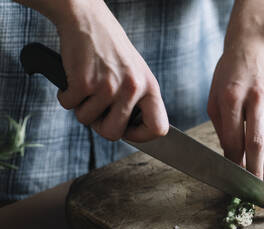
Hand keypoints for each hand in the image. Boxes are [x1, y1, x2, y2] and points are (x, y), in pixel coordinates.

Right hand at [54, 0, 167, 141]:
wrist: (88, 20)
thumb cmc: (111, 50)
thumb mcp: (136, 74)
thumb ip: (138, 102)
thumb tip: (131, 133)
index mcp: (150, 88)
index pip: (158, 128)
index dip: (142, 136)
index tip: (127, 130)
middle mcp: (133, 89)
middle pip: (114, 134)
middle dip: (100, 126)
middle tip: (97, 108)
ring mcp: (109, 86)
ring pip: (87, 121)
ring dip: (81, 107)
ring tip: (87, 85)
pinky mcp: (84, 82)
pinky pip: (69, 106)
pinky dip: (66, 95)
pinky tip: (74, 78)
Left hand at [207, 40, 263, 180]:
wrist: (255, 45)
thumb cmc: (230, 73)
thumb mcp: (215, 97)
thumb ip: (222, 127)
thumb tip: (231, 156)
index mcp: (232, 97)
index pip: (234, 139)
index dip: (233, 162)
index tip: (232, 176)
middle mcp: (256, 99)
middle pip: (257, 143)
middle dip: (254, 171)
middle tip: (251, 189)